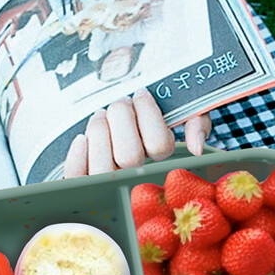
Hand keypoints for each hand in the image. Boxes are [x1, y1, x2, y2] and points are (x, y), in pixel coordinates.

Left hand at [63, 87, 211, 176]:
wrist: (119, 116)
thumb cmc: (151, 114)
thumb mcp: (183, 111)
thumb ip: (197, 122)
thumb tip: (196, 147)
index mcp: (160, 158)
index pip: (159, 145)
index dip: (149, 114)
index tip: (141, 94)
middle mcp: (135, 174)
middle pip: (130, 156)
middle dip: (122, 118)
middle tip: (120, 102)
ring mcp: (107, 180)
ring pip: (102, 169)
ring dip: (99, 133)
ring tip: (101, 117)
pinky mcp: (83, 180)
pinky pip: (77, 176)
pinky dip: (77, 157)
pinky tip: (82, 139)